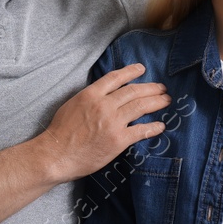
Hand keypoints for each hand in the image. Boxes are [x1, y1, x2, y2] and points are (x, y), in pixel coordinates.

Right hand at [38, 62, 170, 180]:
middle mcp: (104, 105)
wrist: (56, 154)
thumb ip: (90, 97)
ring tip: (166, 101)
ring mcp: (112, 122)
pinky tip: (161, 125)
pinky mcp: (118, 140)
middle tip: (162, 88)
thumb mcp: (72, 105)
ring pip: (140, 107)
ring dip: (156, 102)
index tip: (142, 69)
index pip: (116, 77)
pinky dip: (153, 127)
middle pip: (133, 91)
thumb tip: (104, 93)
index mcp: (91, 94)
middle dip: (151, 88)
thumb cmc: (60, 132)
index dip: (131, 71)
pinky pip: (141, 130)